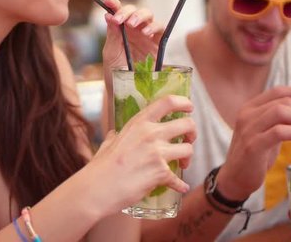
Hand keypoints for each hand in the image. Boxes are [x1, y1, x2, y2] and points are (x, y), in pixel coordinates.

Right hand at [86, 95, 195, 213]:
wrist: (97, 188)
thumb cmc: (100, 166)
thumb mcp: (109, 143)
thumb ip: (116, 136)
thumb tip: (115, 135)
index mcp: (138, 123)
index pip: (167, 102)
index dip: (184, 103)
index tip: (189, 108)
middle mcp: (151, 134)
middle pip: (187, 124)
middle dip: (192, 133)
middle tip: (188, 141)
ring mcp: (157, 153)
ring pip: (188, 150)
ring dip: (188, 159)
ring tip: (181, 165)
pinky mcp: (161, 173)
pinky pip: (179, 179)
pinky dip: (180, 186)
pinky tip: (179, 188)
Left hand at [99, 0, 163, 71]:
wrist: (126, 90)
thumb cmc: (115, 71)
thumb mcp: (111, 52)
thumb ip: (112, 34)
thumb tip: (108, 15)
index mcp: (120, 29)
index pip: (118, 11)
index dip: (114, 4)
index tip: (108, 2)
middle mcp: (134, 29)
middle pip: (135, 10)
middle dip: (127, 11)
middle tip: (119, 19)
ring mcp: (147, 35)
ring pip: (149, 15)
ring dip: (140, 16)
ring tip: (132, 24)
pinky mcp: (158, 43)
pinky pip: (161, 29)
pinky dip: (154, 27)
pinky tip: (146, 33)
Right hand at [216, 86, 290, 200]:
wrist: (235, 177)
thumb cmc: (255, 155)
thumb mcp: (267, 132)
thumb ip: (281, 120)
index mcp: (250, 108)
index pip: (277, 91)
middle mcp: (247, 115)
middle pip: (282, 102)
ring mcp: (248, 129)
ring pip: (280, 113)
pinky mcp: (253, 145)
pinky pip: (279, 132)